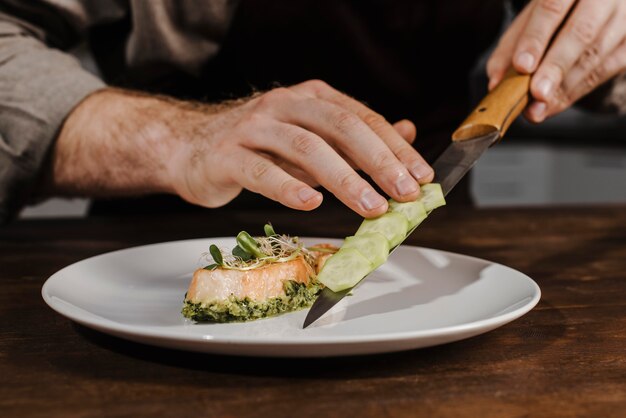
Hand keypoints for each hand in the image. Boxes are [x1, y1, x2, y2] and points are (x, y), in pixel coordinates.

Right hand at [50, 81, 432, 217]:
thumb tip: (407, 134)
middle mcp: (284, 105)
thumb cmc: (255, 146)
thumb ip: (354, 137)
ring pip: (305, 148)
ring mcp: (253, 127)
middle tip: (405, 192)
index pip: (362, 118)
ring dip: (343, 179)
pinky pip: (261, 170)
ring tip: (371, 206)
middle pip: (339, 127)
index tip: (422, 176)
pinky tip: (311, 205)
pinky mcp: (226, 155)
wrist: (189, 146)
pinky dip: (288, 187)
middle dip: (378, 161)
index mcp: (310, 98)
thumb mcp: (310, 137)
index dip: (395, 147)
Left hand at [487, 0, 625, 121]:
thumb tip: (496, 80)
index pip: (552, 8)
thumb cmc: (558, 11)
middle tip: (537, 94)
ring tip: (538, 108)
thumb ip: (511, 46)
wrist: (596, 3)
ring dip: (564, 88)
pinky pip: (606, 70)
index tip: (522, 66)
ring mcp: (624, 17)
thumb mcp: (531, 18)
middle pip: (581, 33)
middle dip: (555, 67)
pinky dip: (577, 91)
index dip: (535, 39)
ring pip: (596, 55)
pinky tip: (556, 103)